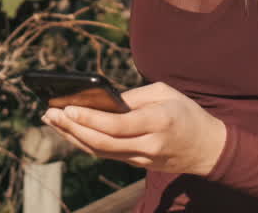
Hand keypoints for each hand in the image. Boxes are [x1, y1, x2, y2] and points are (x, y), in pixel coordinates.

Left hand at [40, 81, 226, 175]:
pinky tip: (70, 131)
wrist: (208, 148)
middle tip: (50, 113)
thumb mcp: (165, 93)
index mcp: (159, 122)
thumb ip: (134, 97)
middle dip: (72, 129)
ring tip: (52, 120)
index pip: (118, 125)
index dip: (90, 119)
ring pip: (100, 152)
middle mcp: (149, 145)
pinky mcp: (137, 165)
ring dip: (72, 137)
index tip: (68, 108)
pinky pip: (106, 155)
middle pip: (103, 142)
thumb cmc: (186, 113)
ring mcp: (142, 159)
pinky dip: (85, 142)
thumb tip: (102, 100)